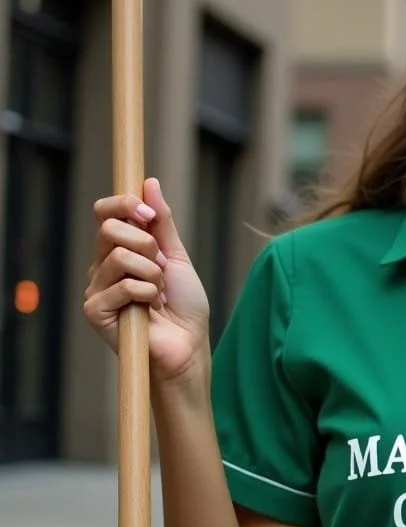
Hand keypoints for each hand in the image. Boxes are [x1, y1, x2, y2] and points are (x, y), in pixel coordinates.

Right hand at [83, 177, 210, 384]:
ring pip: (120, 256)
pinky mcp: (94, 310)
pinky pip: (123, 285)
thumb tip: (148, 183)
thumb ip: (162, 222)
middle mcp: (102, 265)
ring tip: (159, 294)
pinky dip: (148, 294)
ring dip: (153, 274)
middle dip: (148, 245)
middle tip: (162, 268)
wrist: (189, 344)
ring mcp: (96, 288)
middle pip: (109, 228)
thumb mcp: (177, 256)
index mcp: (119, 249)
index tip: (150, 215)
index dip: (125, 204)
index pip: (105, 212)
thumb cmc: (184, 304)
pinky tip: (150, 309)